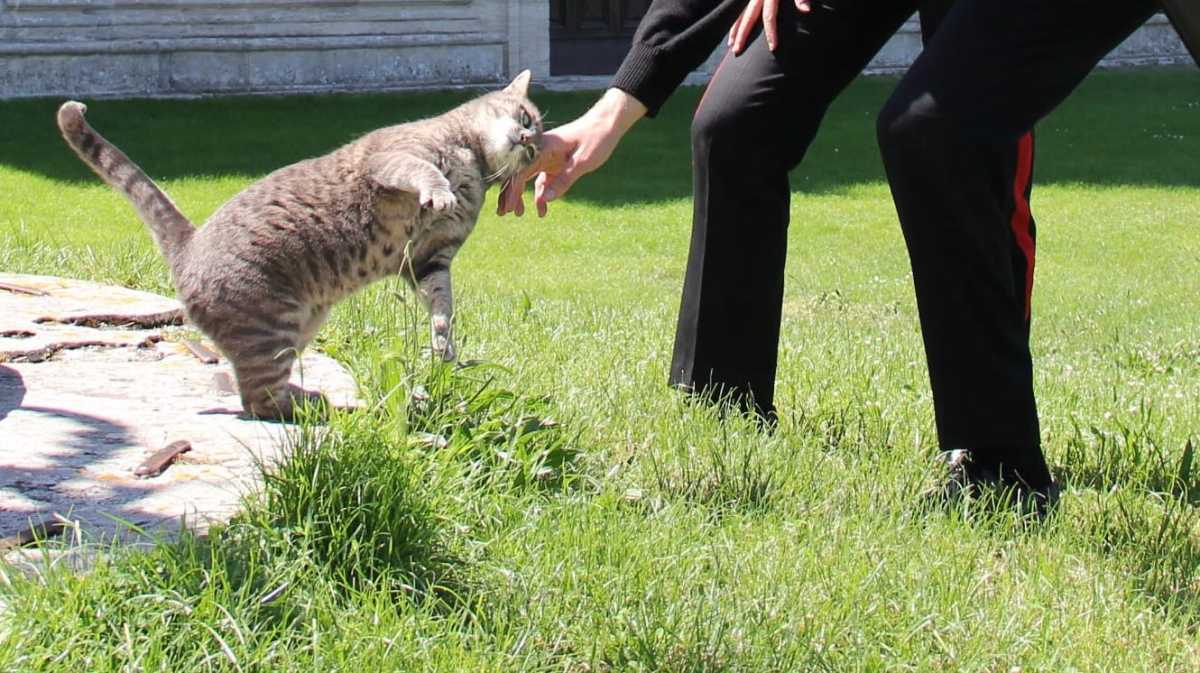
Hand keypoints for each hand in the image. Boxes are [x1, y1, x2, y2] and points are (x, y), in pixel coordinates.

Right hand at [498, 88, 646, 217]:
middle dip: (510, 194)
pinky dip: (541, 193)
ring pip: (526, 177)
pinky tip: (543, 209)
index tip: (509, 209)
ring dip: (522, 195)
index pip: (520, 170)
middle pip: (518, 173)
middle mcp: (539, 150)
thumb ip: (564, 181)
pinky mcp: (553, 161)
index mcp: (542, 147)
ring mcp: (545, 156)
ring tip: (520, 214)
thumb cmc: (596, 138)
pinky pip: (542, 179)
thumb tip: (545, 200)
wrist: (608, 122)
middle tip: (504, 214)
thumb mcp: (582, 162)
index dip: (512, 190)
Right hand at [728, 0, 811, 53]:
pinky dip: (735, 21)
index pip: (769, 16)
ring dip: (735, 30)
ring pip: (740, 13)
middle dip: (743, 35)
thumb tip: (806, 11)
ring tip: (731, 46)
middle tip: (737, 52)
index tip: (773, 48)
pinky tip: (732, 31)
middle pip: (748, 17)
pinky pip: (740, 10)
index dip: (771, 32)